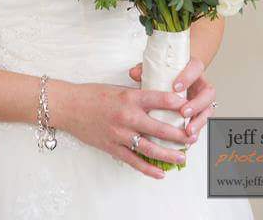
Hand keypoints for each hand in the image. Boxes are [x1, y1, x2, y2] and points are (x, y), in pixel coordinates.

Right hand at [58, 80, 189, 178]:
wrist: (69, 106)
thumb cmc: (93, 95)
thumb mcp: (118, 89)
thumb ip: (137, 95)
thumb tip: (158, 100)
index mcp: (130, 97)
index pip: (160, 99)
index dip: (177, 104)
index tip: (189, 108)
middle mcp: (127, 116)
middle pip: (160, 128)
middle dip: (179, 135)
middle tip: (192, 138)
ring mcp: (120, 134)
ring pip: (150, 148)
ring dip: (169, 155)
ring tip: (182, 158)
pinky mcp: (112, 147)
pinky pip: (133, 161)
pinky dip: (148, 169)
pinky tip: (160, 173)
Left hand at [128, 56, 216, 140]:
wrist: (177, 78)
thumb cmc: (167, 73)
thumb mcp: (157, 69)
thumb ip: (146, 69)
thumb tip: (133, 72)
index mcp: (192, 68)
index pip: (195, 68)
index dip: (188, 77)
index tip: (176, 87)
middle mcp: (201, 84)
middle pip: (208, 92)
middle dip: (197, 103)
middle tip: (183, 112)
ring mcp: (203, 99)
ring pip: (208, 109)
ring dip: (199, 121)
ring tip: (188, 130)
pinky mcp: (201, 112)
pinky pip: (204, 121)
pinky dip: (198, 130)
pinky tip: (190, 137)